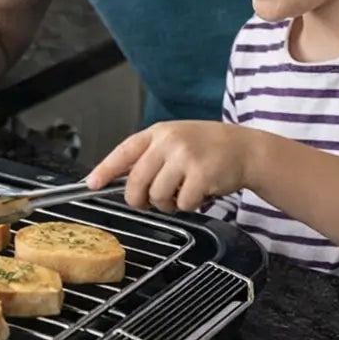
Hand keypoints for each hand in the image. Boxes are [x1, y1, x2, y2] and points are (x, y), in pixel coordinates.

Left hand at [86, 121, 257, 212]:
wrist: (246, 148)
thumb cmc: (207, 147)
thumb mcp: (175, 141)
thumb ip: (150, 156)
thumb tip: (119, 178)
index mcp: (158, 132)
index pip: (124, 151)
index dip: (105, 169)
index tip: (92, 183)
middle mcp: (169, 141)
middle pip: (137, 181)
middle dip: (139, 199)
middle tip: (150, 202)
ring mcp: (185, 157)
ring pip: (158, 195)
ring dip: (167, 204)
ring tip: (181, 193)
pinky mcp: (202, 174)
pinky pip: (183, 204)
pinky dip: (189, 206)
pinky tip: (198, 194)